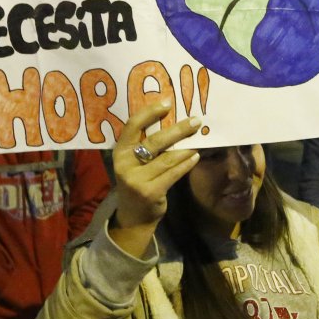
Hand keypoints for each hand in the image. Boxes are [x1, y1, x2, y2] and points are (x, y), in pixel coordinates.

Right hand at [110, 102, 201, 255]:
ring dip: (187, 147)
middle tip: (196, 121)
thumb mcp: (134, 162)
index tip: (167, 103)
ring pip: (167, 158)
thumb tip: (173, 121)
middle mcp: (125, 164)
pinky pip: (173, 173)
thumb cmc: (137, 181)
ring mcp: (137, 179)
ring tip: (199, 139)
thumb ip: (146, 144)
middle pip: (154, 141)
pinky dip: (186, 164)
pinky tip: (196, 157)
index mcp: (119, 151)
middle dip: (178, 129)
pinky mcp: (150, 192)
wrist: (133, 216)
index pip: (132, 126)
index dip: (149, 113)